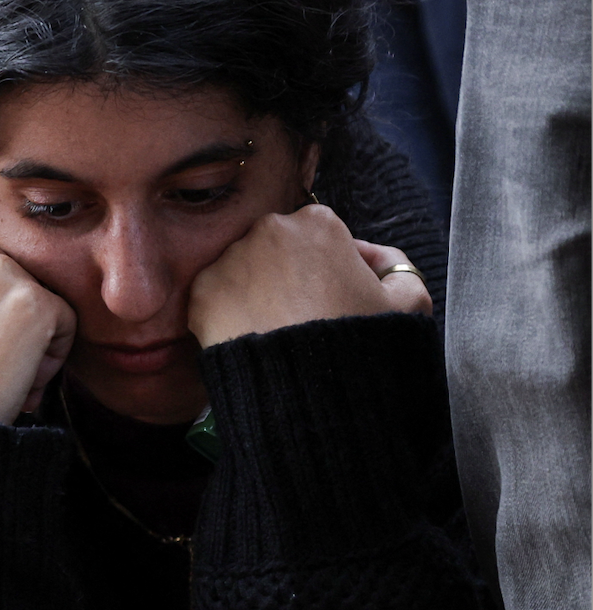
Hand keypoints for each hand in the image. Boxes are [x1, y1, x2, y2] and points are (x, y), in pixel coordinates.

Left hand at [188, 204, 432, 346]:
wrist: (312, 387)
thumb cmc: (362, 341)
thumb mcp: (407, 300)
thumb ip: (396, 267)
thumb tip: (371, 258)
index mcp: (317, 222)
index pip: (317, 233)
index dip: (324, 264)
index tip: (327, 293)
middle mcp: (268, 230)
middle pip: (274, 247)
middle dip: (284, 272)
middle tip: (297, 313)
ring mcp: (230, 259)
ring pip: (241, 270)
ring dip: (253, 291)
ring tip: (273, 329)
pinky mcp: (202, 293)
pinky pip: (213, 298)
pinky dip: (226, 315)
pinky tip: (249, 337)